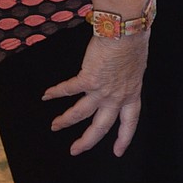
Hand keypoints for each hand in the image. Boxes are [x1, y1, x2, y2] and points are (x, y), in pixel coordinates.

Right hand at [42, 33, 149, 156]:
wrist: (126, 31)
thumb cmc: (134, 40)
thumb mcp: (136, 64)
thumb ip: (127, 75)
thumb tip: (118, 73)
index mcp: (132, 93)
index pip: (129, 122)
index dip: (124, 138)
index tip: (118, 151)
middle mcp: (116, 97)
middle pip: (101, 127)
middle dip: (87, 141)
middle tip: (75, 150)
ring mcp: (101, 90)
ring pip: (80, 114)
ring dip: (65, 121)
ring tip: (55, 126)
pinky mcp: (87, 79)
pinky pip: (68, 89)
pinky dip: (55, 92)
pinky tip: (46, 95)